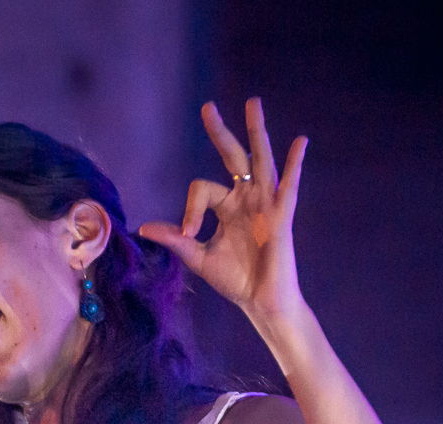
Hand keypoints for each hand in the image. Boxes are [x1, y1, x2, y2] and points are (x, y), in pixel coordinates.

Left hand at [139, 98, 307, 322]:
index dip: (191, 208)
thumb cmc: (235, 279)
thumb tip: (143, 229)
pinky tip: (300, 142)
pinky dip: (295, 163)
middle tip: (207, 107)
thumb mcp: (198, 258)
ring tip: (252, 104)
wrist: (261, 301)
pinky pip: (289, 185)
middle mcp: (246, 199)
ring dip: (256, 132)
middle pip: (232, 157)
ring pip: (260, 160)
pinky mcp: (282, 215)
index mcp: (226, 207)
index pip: (202, 189)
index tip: (188, 233)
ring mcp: (266, 203)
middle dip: (220, 132)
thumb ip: (175, 240)